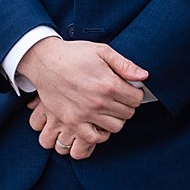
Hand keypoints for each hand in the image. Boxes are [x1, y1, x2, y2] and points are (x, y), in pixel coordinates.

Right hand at [17, 38, 147, 160]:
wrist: (45, 62)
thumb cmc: (73, 54)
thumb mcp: (101, 51)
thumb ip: (124, 64)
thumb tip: (144, 76)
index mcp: (108, 83)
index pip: (136, 98)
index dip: (136, 93)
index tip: (129, 90)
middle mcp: (98, 101)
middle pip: (128, 114)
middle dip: (127, 105)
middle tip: (118, 98)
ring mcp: (85, 114)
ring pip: (115, 127)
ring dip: (116, 118)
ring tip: (109, 109)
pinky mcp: (72, 122)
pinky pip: (94, 138)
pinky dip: (100, 133)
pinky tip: (98, 122)